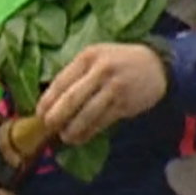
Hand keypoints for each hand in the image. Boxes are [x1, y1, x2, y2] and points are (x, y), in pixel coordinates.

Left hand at [38, 43, 166, 144]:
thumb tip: (52, 98)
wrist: (157, 64)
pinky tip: (81, 137)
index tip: (39, 112)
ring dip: (73, 128)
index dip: (48, 99)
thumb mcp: (96, 57)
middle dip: (57, 115)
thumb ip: (77, 73)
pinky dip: (90, 131)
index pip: (62, 81)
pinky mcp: (126, 104)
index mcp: (87, 57)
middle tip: (47, 126)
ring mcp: (114, 88)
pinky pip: (103, 121)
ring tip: (64, 137)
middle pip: (72, 98)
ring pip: (88, 113)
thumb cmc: (118, 61)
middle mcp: (100, 71)